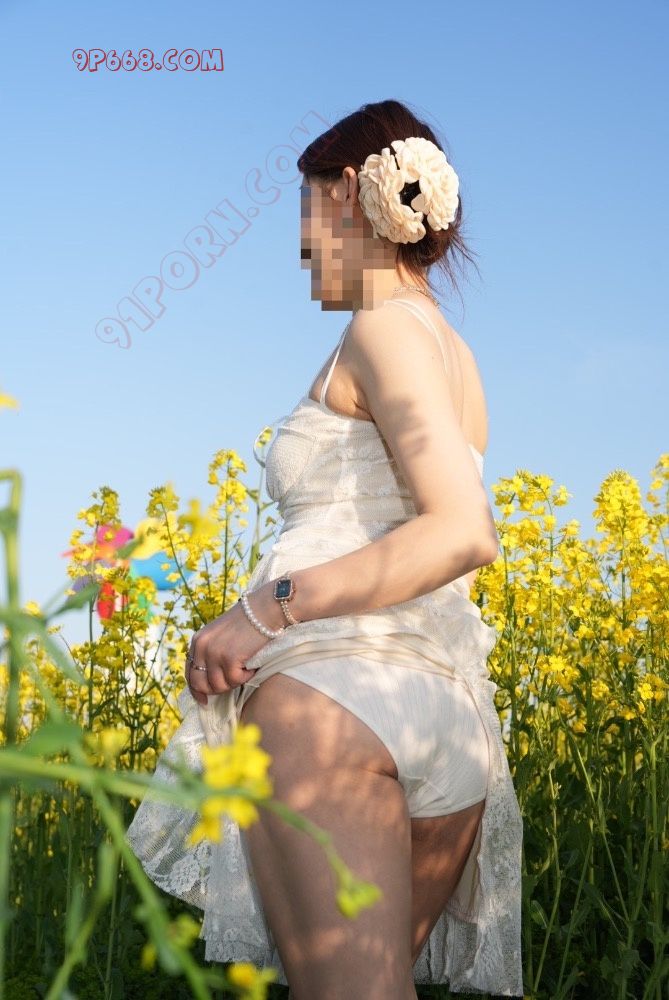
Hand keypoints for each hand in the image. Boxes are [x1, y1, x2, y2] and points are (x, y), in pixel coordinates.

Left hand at [185, 589, 281, 705]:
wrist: (264, 609)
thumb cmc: (248, 621)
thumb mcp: (220, 634)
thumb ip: (211, 652)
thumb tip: (210, 680)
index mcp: (198, 640)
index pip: (189, 673)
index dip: (196, 690)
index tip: (204, 701)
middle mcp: (202, 646)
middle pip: (200, 684)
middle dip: (215, 690)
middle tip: (231, 685)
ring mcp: (214, 652)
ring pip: (219, 685)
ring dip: (234, 682)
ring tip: (245, 669)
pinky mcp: (229, 658)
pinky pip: (235, 680)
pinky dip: (246, 676)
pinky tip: (253, 665)